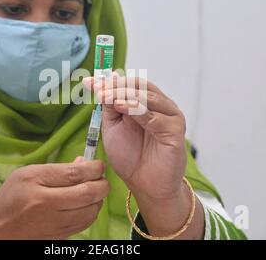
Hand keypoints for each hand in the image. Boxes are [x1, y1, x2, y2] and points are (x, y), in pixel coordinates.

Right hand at [0, 157, 108, 238]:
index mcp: (35, 182)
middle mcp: (45, 204)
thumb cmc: (12, 195)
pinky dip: (90, 213)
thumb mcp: (29, 173)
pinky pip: (83, 224)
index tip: (99, 165)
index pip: (74, 174)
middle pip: (87, 194)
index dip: (94, 168)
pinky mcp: (58, 237)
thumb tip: (84, 163)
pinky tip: (86, 206)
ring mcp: (52, 224)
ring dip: (98, 200)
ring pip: (90, 212)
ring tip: (94, 192)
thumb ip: (58, 169)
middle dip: (102, 184)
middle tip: (102, 179)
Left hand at [83, 74, 186, 201]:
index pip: (129, 83)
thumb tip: (100, 85)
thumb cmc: (130, 156)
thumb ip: (109, 106)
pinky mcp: (175, 131)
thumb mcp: (113, 127)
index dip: (109, 81)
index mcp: (146, 102)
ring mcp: (170, 117)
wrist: (145, 185)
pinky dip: (138, 110)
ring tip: (105, 96)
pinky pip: (156, 117)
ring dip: (124, 95)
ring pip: (147, 97)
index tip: (89, 82)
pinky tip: (122, 107)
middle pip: (139, 85)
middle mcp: (160, 106)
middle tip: (98, 89)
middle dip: (116, 86)